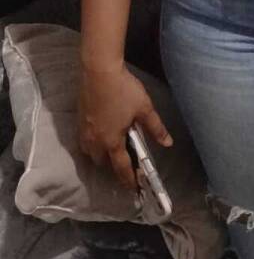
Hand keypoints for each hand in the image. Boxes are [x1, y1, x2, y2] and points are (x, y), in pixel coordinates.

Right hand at [78, 62, 172, 190]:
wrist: (98, 70)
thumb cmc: (123, 89)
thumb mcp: (144, 108)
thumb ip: (156, 128)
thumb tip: (168, 143)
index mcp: (112, 141)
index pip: (121, 167)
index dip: (129, 179)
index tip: (134, 188)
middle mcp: (95, 141)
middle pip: (102, 162)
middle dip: (112, 167)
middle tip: (124, 164)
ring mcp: (84, 130)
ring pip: (90, 152)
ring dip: (100, 155)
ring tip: (111, 150)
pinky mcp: (79, 119)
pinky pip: (84, 140)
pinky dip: (92, 143)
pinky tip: (99, 134)